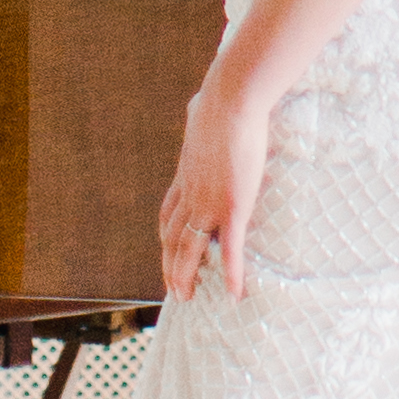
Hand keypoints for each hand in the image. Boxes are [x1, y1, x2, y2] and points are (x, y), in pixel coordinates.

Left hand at [159, 63, 271, 306]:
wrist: (231, 101)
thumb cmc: (222, 100)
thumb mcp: (201, 111)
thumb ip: (199, 117)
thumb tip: (199, 103)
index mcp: (186, 174)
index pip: (168, 214)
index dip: (165, 239)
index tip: (167, 254)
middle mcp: (192, 194)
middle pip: (171, 238)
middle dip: (170, 266)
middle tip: (174, 290)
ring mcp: (210, 203)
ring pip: (190, 250)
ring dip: (186, 277)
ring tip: (188, 298)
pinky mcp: (233, 206)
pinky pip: (229, 249)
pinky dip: (230, 274)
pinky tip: (233, 293)